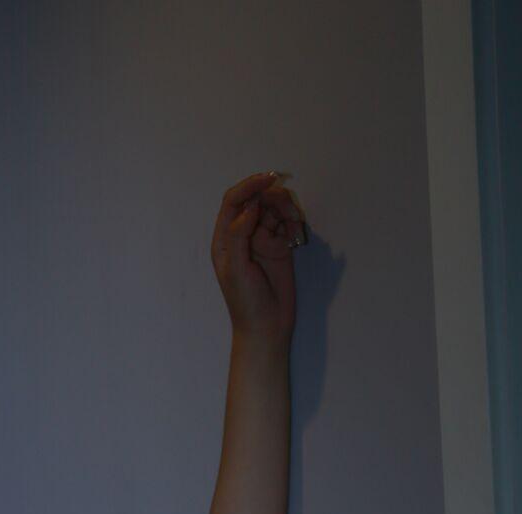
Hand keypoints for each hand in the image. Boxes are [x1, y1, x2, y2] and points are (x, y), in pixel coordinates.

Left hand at [211, 170, 306, 344]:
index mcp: (224, 238)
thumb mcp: (236, 268)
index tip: (270, 179)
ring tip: (295, 229)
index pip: (233, 201)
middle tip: (289, 215)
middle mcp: (242, 234)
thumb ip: (239, 234)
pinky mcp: (279, 245)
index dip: (250, 185)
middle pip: (257, 199)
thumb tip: (251, 205)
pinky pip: (287, 222)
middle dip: (274, 199)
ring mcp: (262, 239)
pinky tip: (297, 238)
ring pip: (274, 208)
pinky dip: (294, 224)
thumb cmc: (245, 302)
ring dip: (287, 211)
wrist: (267, 327)